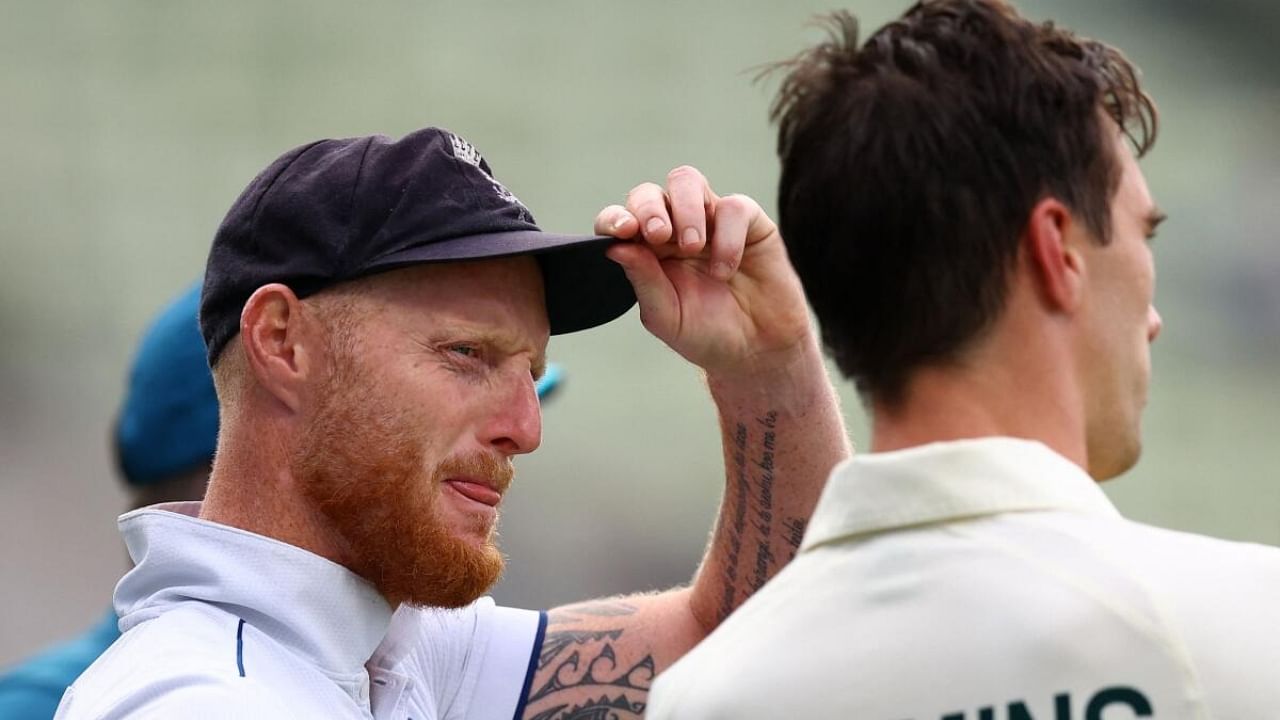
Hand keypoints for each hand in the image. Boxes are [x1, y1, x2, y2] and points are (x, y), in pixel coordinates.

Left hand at [594, 166, 811, 377]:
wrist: (758, 350)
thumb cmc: (707, 333)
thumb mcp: (667, 316)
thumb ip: (643, 281)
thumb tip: (615, 247)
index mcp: (647, 251)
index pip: (622, 220)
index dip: (615, 218)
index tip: (622, 231)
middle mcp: (675, 229)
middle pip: (651, 192)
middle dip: (649, 208)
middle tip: (658, 236)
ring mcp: (711, 220)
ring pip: (687, 181)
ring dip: (685, 209)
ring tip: (693, 247)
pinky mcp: (749, 222)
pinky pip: (734, 207)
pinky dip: (727, 237)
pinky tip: (725, 270)